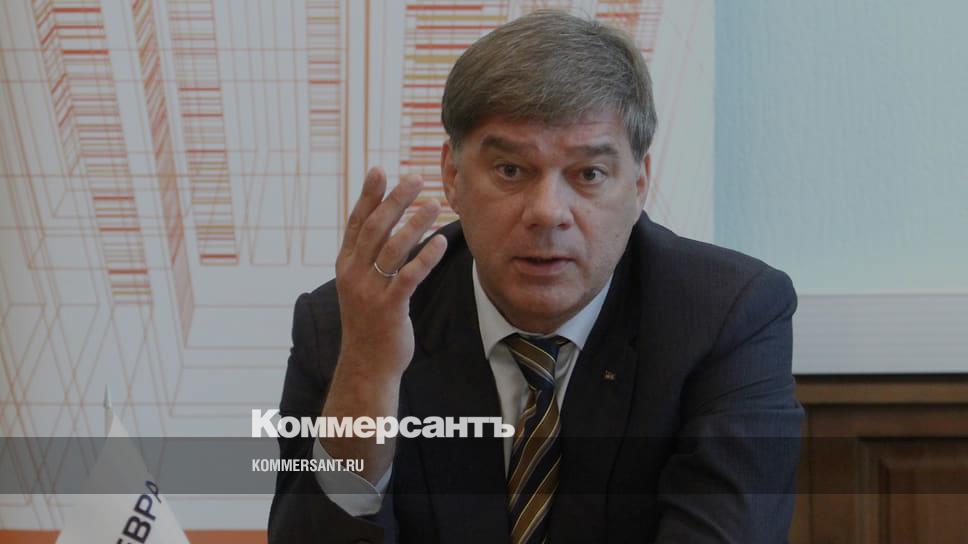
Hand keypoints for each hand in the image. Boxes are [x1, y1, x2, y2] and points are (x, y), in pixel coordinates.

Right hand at [334, 167, 447, 381]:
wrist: (366, 364)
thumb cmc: (369, 322)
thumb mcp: (360, 286)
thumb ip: (367, 257)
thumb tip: (381, 225)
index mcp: (346, 265)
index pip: (356, 222)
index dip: (368, 195)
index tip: (380, 170)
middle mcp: (354, 274)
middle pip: (375, 228)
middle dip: (395, 200)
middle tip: (416, 179)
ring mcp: (370, 291)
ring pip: (392, 248)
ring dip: (415, 223)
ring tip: (435, 204)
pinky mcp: (389, 308)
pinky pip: (409, 276)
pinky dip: (426, 257)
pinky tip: (441, 241)